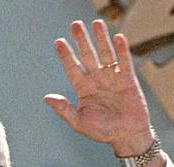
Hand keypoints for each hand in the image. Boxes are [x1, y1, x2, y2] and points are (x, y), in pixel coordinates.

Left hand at [44, 20, 153, 156]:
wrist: (126, 136)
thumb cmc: (102, 131)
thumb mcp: (79, 122)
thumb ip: (64, 109)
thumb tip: (46, 98)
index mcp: (83, 89)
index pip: (72, 68)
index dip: (65, 55)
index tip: (58, 42)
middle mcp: (96, 80)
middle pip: (87, 56)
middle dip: (81, 40)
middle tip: (75, 25)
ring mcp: (112, 78)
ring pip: (105, 54)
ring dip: (101, 39)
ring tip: (96, 23)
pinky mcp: (127, 80)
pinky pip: (124, 62)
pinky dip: (121, 51)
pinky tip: (118, 37)